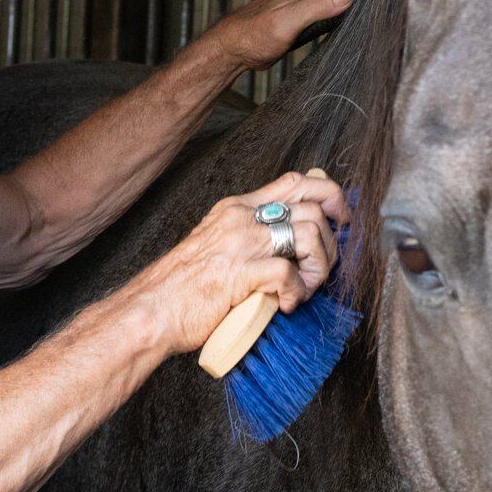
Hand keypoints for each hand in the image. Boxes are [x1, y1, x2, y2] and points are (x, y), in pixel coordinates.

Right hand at [135, 170, 350, 355]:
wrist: (150, 310)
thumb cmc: (182, 287)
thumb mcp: (216, 245)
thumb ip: (249, 238)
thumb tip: (289, 244)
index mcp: (236, 208)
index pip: (295, 181)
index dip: (329, 194)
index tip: (341, 219)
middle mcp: (241, 218)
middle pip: (313, 205)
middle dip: (332, 240)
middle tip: (323, 267)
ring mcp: (241, 244)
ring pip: (310, 234)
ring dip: (319, 268)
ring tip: (303, 289)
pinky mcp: (240, 274)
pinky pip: (289, 275)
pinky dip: (298, 293)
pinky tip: (285, 305)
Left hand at [203, 0, 353, 72]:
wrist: (236, 50)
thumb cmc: (254, 34)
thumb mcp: (288, 21)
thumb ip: (317, 6)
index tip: (371, 15)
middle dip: (358, 10)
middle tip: (364, 29)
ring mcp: (308, 4)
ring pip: (341, 7)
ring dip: (348, 19)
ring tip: (353, 34)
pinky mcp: (306, 18)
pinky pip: (330, 19)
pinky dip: (336, 27)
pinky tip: (336, 37)